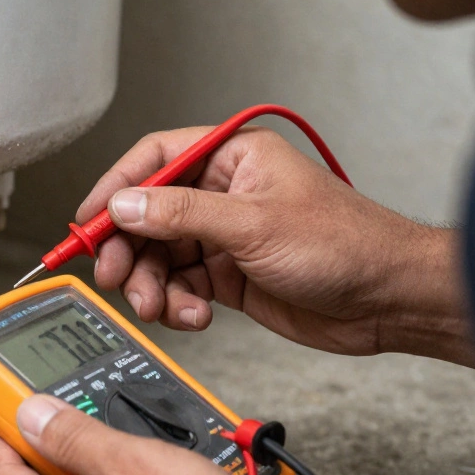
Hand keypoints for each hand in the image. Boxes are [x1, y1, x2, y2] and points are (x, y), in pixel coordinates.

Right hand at [77, 127, 473, 363]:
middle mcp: (223, 192)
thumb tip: (126, 205)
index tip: (87, 220)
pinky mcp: (228, 275)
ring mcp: (224, 236)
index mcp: (233, 158)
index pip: (155, 159)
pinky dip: (177, 304)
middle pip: (148, 215)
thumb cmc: (346, 245)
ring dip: (151, 285)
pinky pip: (180, 286)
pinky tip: (193, 315)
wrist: (387, 300)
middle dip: (127, 249)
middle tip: (112, 275)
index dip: (115, 188)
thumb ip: (182, 214)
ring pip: (159, 257)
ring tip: (159, 307)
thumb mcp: (254, 224)